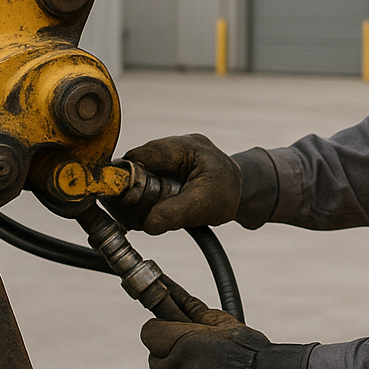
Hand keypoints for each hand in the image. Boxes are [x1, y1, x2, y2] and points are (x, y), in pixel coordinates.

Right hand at [115, 134, 240, 233]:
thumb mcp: (200, 208)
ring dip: (143, 189)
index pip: (141, 155)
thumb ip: (172, 214)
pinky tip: (158, 205)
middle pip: (140, 162)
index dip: (128, 176)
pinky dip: (151, 189)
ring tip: (152, 208)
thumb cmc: (227, 195)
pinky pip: (154, 173)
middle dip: (136, 186)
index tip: (125, 199)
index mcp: (186, 147)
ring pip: (145, 169)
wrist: (243, 192)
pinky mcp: (175, 162)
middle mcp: (178, 144)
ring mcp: (176, 151)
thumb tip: (147, 223)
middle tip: (139, 208)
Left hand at [142, 281, 268, 368]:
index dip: (160, 335)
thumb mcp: (224, 323)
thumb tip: (171, 290)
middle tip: (199, 362)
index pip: (149, 334)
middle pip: (157, 364)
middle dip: (172, 361)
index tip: (172, 339)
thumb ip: (193, 309)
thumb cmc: (251, 352)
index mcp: (184, 342)